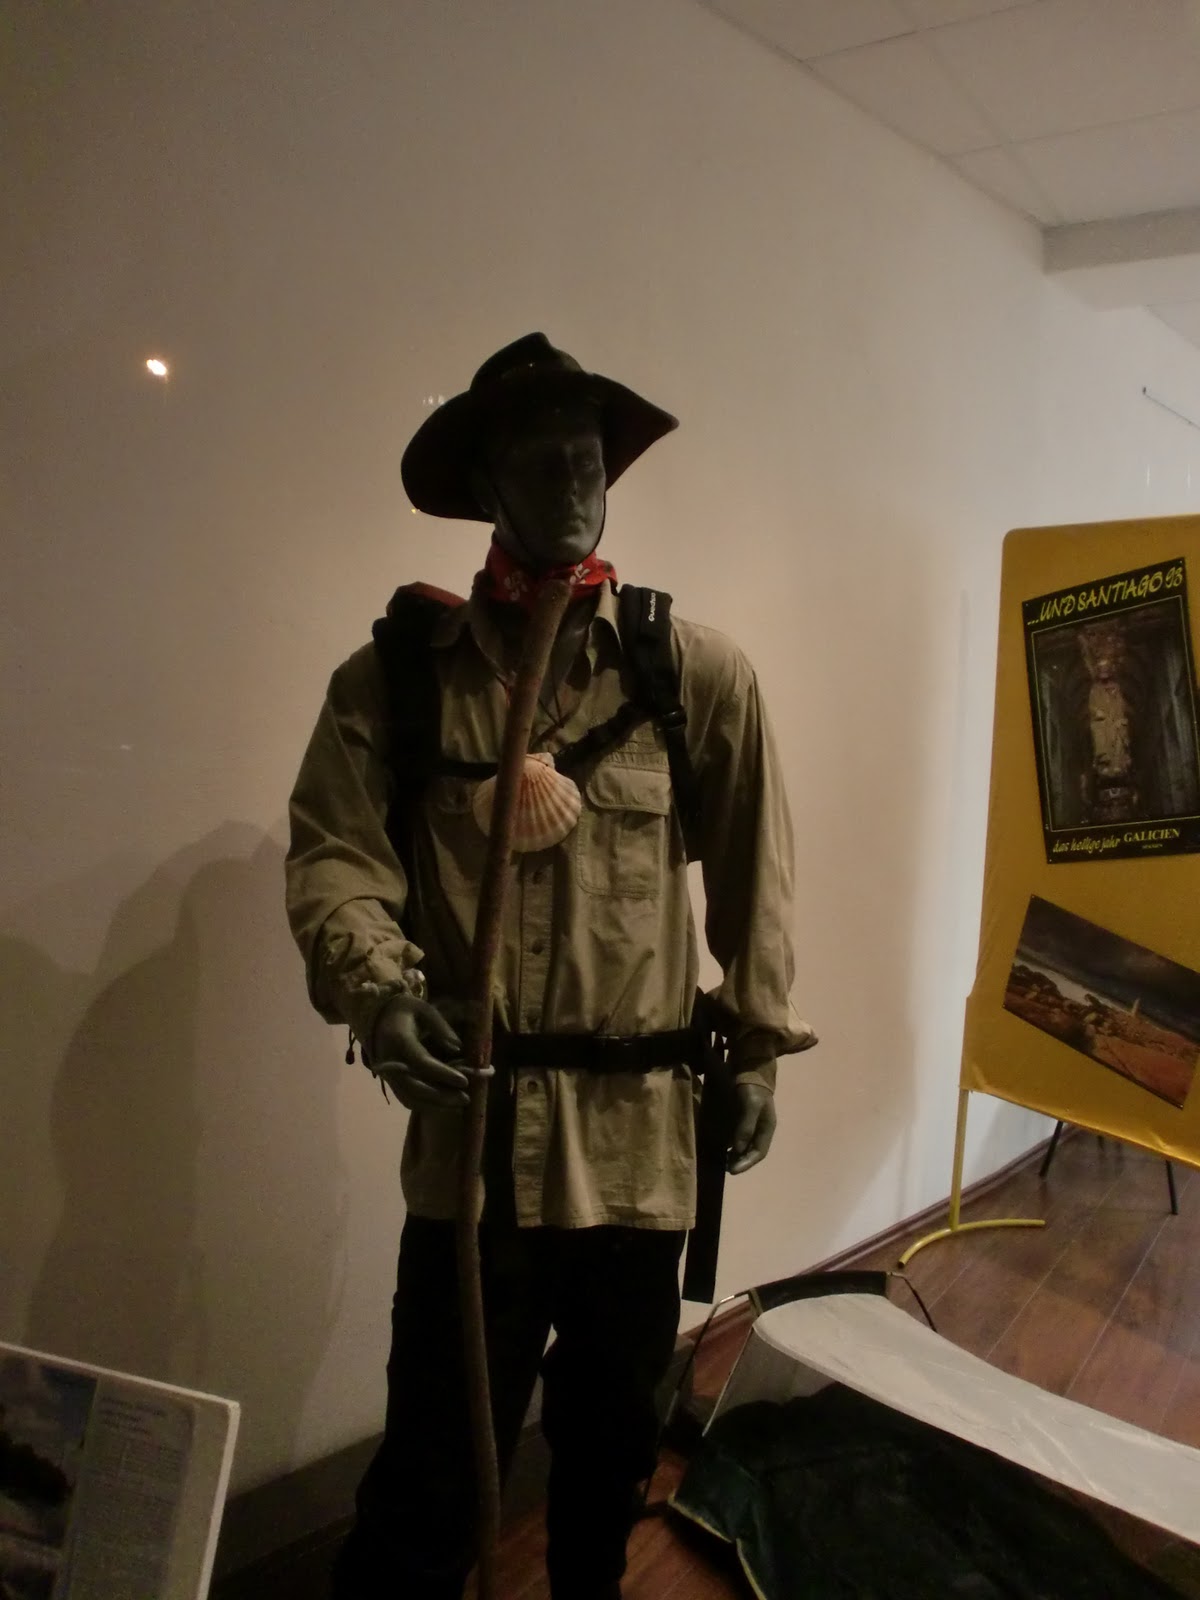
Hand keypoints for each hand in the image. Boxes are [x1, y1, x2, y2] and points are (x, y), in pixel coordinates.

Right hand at [369, 992, 482, 1110]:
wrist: (377, 1018)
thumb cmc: (405, 1011)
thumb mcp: (424, 1010)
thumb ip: (441, 1028)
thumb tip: (458, 1049)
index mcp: (398, 1040)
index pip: (422, 1063)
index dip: (444, 1074)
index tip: (464, 1081)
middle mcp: (390, 1061)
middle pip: (415, 1087)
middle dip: (441, 1096)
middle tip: (466, 1098)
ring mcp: (388, 1074)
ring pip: (410, 1098)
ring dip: (435, 1104)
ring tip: (459, 1102)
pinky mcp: (390, 1082)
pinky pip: (406, 1098)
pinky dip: (425, 1104)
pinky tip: (444, 1102)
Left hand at [727, 1083, 775, 1174]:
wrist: (748, 1065)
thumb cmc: (752, 1085)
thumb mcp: (750, 1105)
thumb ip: (745, 1127)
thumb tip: (738, 1149)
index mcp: (767, 1127)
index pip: (759, 1152)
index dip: (746, 1164)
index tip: (732, 1171)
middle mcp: (760, 1128)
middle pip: (752, 1151)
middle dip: (740, 1161)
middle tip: (725, 1167)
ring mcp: (751, 1122)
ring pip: (744, 1145)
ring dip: (734, 1154)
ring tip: (722, 1160)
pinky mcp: (741, 1116)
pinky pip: (736, 1135)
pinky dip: (730, 1143)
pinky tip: (720, 1145)